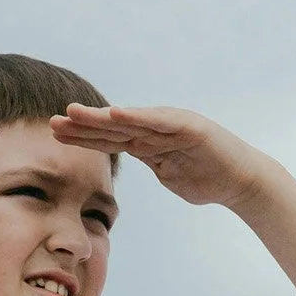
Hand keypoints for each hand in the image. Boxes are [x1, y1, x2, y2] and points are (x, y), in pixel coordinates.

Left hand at [51, 103, 273, 209]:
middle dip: (82, 125)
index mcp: (149, 142)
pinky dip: (138, 117)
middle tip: (52, 122)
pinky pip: (159, 122)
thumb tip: (136, 170)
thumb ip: (152, 168)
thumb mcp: (169, 177)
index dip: (83, 136)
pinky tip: (115, 114)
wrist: (243, 181)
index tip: (55, 133)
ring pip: (131, 122)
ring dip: (101, 118)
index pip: (110, 139)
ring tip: (73, 113)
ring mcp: (172, 125)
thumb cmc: (208, 180)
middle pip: (113, 128)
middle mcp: (157, 129)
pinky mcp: (189, 126)